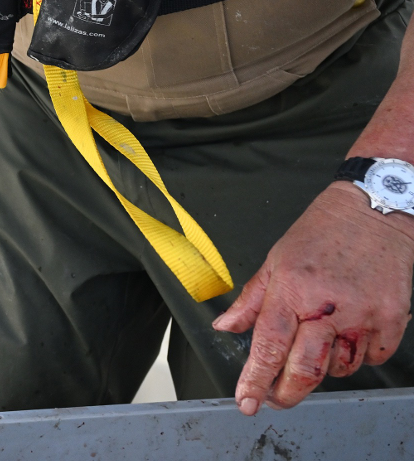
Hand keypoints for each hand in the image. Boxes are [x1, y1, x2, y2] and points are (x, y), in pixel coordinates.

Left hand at [213, 182, 413, 413]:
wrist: (372, 212)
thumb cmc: (320, 233)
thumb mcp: (275, 260)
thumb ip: (251, 300)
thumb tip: (224, 326)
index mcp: (291, 291)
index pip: (268, 347)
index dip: (255, 380)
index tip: (248, 403)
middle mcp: (326, 307)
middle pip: (304, 370)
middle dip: (286, 393)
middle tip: (276, 398)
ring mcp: (362, 316)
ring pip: (339, 369)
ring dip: (323, 370)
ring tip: (317, 347)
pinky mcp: (391, 321)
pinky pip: (371, 359)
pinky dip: (358, 357)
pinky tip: (349, 338)